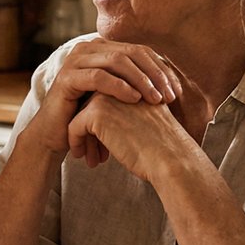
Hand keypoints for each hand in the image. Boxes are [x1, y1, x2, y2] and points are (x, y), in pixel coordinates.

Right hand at [23, 39, 180, 157]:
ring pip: (116, 61)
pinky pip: (98, 76)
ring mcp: (75, 60)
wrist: (58, 135)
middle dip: (154, 74)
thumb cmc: (91, 117)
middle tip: (169, 96)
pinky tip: (134, 99)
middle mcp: (88, 48)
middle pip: (131, 53)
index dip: (161, 69)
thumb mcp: (118, 97)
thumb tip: (173, 82)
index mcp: (103, 49)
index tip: (177, 92)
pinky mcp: (66, 77)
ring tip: (155, 99)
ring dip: (141, 80)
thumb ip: (138, 84)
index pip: (140, 51)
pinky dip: (119, 86)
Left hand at [66, 92, 190, 178]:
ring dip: (80, 137)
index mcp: (132, 85)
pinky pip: (74, 126)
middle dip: (88, 130)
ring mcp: (106, 97)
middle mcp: (118, 86)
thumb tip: (110, 127)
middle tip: (91, 152)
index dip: (100, 123)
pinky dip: (74, 141)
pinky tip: (80, 156)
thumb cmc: (163, 146)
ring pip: (80, 116)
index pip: (104, 100)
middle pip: (90, 106)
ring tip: (84, 155)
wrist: (171, 158)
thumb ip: (129, 114)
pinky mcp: (97, 112)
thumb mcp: (147, 121)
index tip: (101, 143)